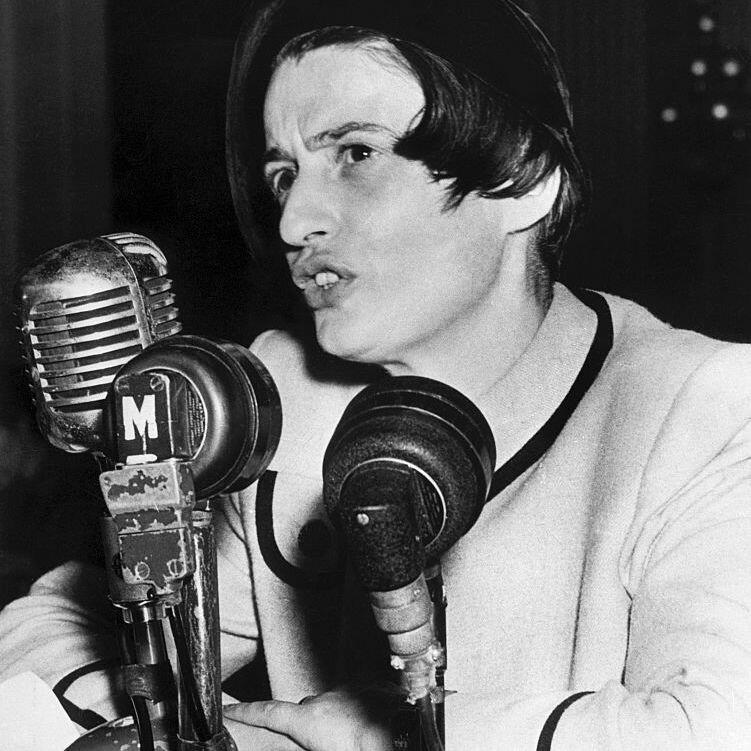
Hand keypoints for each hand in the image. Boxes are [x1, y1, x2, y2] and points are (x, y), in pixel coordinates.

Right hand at [223, 684, 398, 750]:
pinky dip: (360, 710)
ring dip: (337, 718)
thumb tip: (309, 739)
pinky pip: (359, 698)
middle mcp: (327, 698)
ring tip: (355, 741)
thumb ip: (311, 742)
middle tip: (321, 744)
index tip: (228, 709)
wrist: (407, 735)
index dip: (245, 712)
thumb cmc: (365, 749)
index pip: (269, 714)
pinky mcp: (374, 687)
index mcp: (310, 719)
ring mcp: (352, 690)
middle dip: (307, 724)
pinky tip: (375, 727)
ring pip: (334, 703)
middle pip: (305, 710)